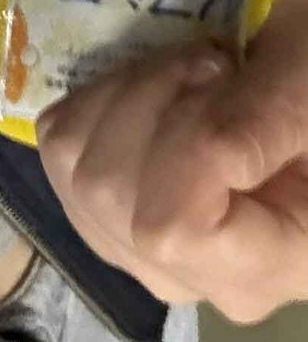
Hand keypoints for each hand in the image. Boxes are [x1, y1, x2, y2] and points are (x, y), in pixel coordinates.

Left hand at [37, 0, 307, 322]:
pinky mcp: (105, 214)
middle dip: (152, 99)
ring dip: (124, 93)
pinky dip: (95, 101)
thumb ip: (269, 114)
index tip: (229, 76)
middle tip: (215, 62)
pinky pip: (59, 152)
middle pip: (110, 195)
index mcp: (282, 263)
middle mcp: (203, 279)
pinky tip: (157, 90)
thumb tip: (204, 152)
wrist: (307, 89)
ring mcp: (145, 253)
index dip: (183, 143)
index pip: (172, 232)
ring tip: (190, 71)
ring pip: (74, 171)